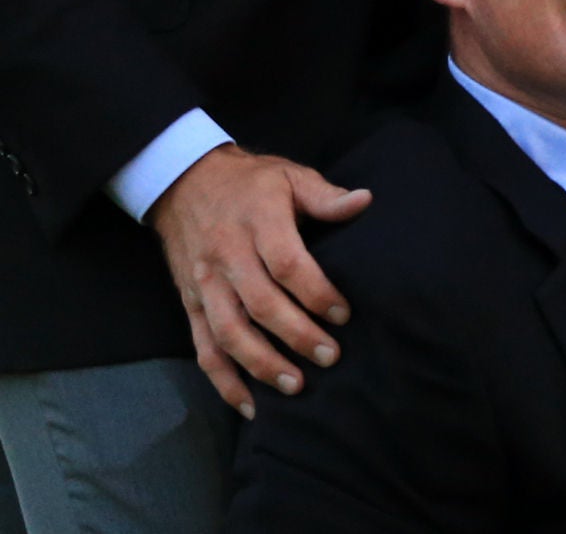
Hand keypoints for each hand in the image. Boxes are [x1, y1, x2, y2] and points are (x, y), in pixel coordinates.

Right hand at [149, 143, 369, 416]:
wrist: (185, 183)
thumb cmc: (251, 183)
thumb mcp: (290, 176)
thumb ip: (325, 196)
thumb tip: (365, 201)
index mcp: (256, 223)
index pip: (286, 264)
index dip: (316, 292)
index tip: (344, 315)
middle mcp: (226, 257)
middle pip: (259, 305)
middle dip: (296, 336)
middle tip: (330, 357)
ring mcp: (205, 285)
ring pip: (229, 333)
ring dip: (261, 364)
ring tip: (296, 386)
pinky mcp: (191, 304)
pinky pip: (203, 347)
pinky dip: (223, 380)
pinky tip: (249, 405)